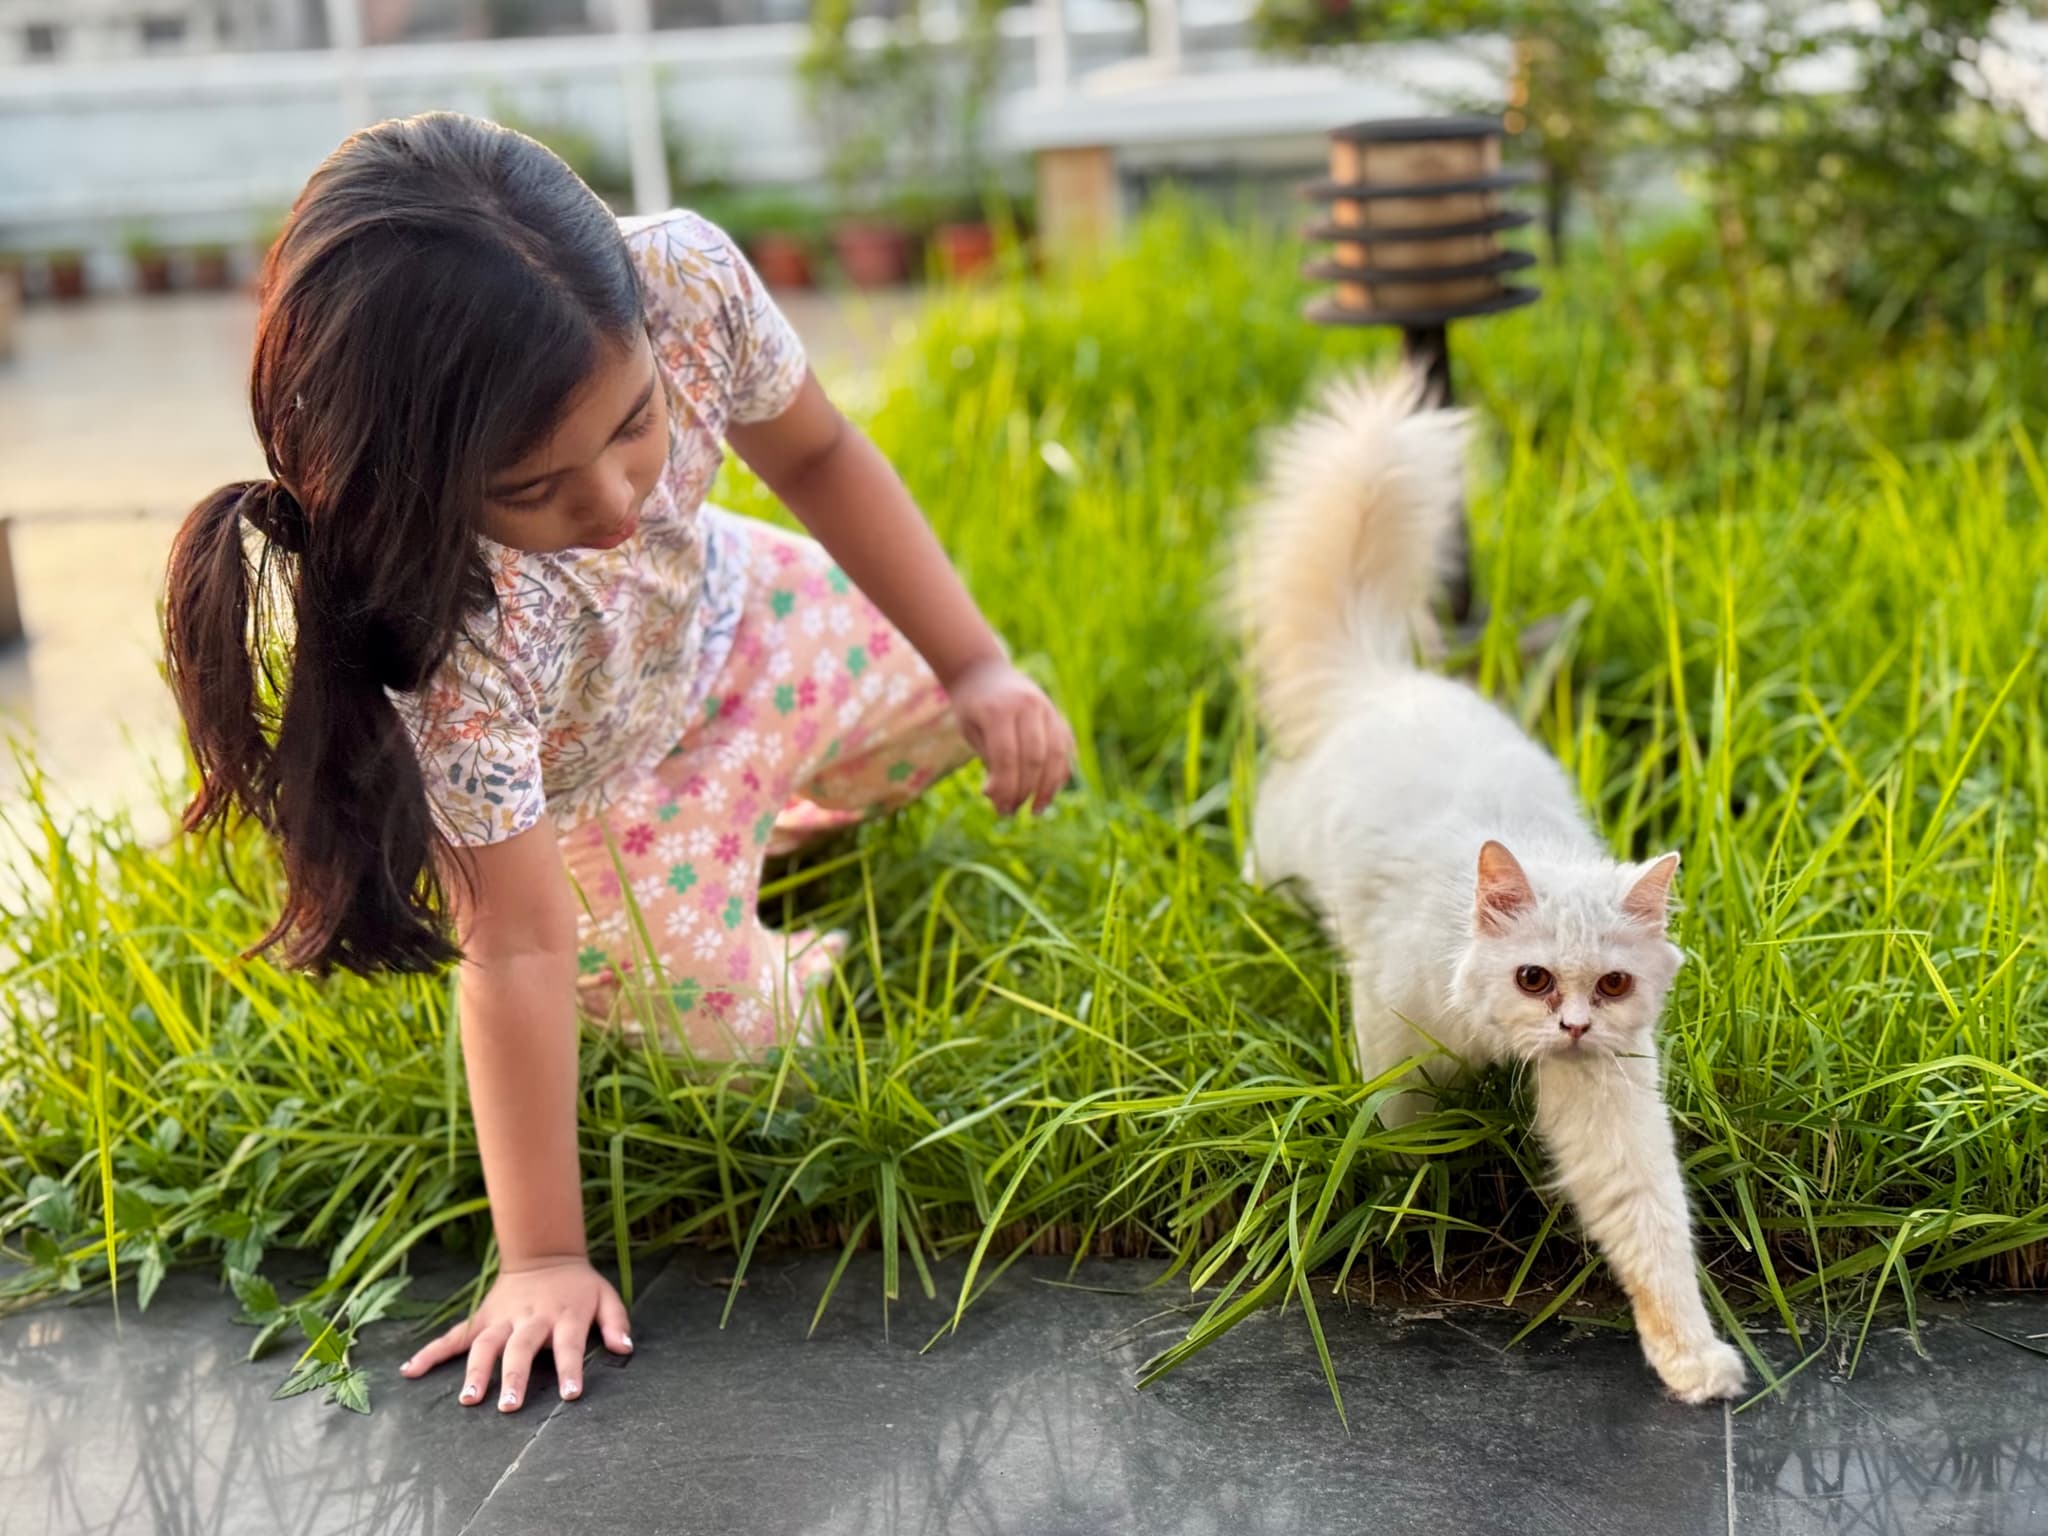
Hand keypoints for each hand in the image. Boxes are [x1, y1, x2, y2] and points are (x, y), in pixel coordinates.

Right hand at [398, 1255, 630, 1411]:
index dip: (570, 1368)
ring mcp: (502, 1318)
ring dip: (476, 1371)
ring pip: (486, 1344)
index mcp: (564, 1315)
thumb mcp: (606, 1296)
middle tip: (509, 1407)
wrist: (545, 1254)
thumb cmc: (578, 1286)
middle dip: (514, 1376)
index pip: (568, 1344)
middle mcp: (530, 1318)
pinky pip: (454, 1336)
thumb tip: (624, 1349)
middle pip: (520, 1347)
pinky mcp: (482, 1319)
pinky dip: (431, 1351)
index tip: (570, 1395)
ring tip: (468, 1399)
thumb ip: (616, 1322)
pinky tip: (410, 1370)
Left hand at [945, 659, 1073, 815]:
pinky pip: (1065, 748)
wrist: (985, 672)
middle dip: (1024, 790)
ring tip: (1034, 810)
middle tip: (1011, 811)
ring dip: (1047, 787)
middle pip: (1034, 757)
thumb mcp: (970, 731)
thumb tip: (1000, 799)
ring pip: (1055, 754)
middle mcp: (1027, 705)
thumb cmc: (972, 707)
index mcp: (999, 709)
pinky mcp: (1057, 714)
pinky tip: (1047, 792)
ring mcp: (1047, 708)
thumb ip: (989, 761)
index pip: (1006, 755)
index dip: (1005, 786)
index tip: (999, 808)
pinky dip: (1059, 772)